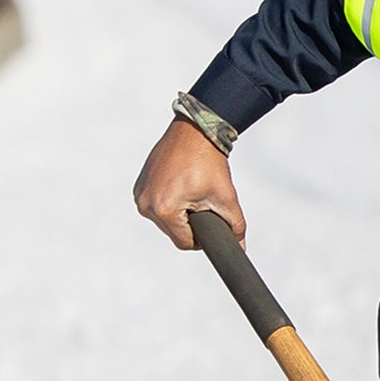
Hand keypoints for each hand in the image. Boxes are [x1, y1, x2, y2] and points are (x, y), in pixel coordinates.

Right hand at [133, 117, 244, 249]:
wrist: (194, 133)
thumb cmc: (209, 163)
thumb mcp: (226, 197)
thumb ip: (235, 226)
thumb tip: (240, 247)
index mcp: (163, 210)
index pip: (185, 243)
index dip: (203, 238)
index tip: (212, 222)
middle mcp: (145, 204)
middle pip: (174, 233)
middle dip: (191, 223)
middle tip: (204, 202)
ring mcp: (139, 194)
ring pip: (165, 221)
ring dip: (181, 214)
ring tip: (194, 192)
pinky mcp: (139, 186)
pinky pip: (157, 206)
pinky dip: (171, 203)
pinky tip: (182, 187)